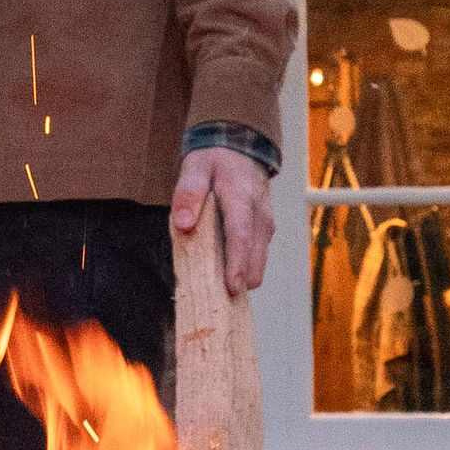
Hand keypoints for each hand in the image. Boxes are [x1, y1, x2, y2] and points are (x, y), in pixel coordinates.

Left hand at [170, 147, 272, 295]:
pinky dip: (246, 268)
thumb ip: (188, 194)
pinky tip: (228, 280)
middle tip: (223, 304)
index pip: (241, 235)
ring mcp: (265, 222)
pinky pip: (258, 255)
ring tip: (223, 296)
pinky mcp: (264, 229)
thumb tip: (184, 225)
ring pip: (260, 258)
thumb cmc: (214, 160)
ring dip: (245, 276)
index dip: (237, 264)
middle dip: (243, 280)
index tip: (232, 287)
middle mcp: (260, 213)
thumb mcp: (195, 168)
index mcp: (242, 198)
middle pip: (255, 254)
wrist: (240, 146)